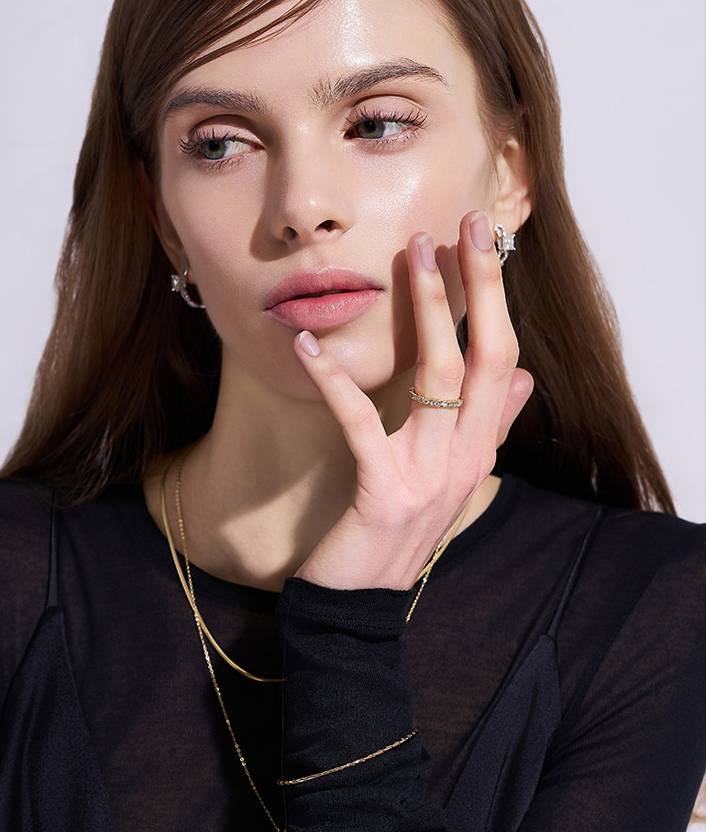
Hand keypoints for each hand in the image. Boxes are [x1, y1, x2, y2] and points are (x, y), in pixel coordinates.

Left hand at [292, 210, 532, 591]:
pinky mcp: (384, 491)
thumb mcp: (449, 477)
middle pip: (484, 358)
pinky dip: (336, 381)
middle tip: (462, 226)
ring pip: (437, 378)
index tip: (485, 242)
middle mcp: (466, 457)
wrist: (362, 604)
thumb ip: (487, 428)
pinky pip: (361, 423)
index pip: (504, 361)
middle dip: (478, 288)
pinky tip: (308, 345)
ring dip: (427, 312)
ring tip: (411, 258)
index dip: (498, 301)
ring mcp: (429, 475)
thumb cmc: (395, 530)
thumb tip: (523, 379)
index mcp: (478, 448)